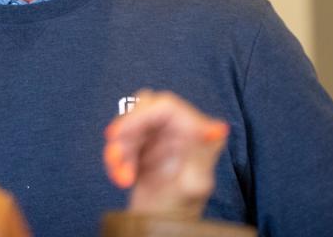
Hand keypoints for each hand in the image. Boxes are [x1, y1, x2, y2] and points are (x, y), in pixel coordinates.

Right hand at [103, 89, 228, 218]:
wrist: (161, 227)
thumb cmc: (182, 209)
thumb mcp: (193, 184)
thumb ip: (202, 154)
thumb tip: (218, 128)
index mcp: (197, 132)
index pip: (166, 107)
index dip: (139, 115)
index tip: (119, 134)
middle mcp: (179, 129)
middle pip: (144, 108)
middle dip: (125, 131)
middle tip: (114, 154)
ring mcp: (160, 135)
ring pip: (130, 123)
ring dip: (119, 149)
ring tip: (122, 178)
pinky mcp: (144, 145)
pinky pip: (122, 139)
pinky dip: (117, 157)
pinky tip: (122, 177)